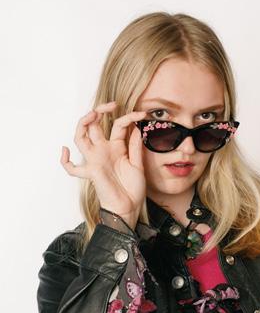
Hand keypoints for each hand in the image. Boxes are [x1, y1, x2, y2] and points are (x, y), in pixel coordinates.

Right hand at [61, 101, 147, 226]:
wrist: (129, 207)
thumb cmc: (133, 189)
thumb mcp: (138, 164)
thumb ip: (135, 146)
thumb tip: (136, 127)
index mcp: (116, 147)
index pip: (118, 125)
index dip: (129, 117)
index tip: (141, 114)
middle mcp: (103, 151)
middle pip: (95, 125)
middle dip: (101, 110)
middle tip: (112, 104)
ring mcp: (95, 160)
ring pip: (81, 137)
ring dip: (83, 123)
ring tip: (93, 114)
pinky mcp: (90, 172)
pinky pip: (71, 168)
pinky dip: (65, 161)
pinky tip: (65, 150)